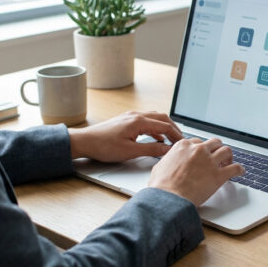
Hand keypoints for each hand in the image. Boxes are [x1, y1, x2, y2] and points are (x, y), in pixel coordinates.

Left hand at [68, 111, 182, 161]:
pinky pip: (146, 121)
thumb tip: (167, 149)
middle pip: (162, 118)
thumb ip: (151, 149)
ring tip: (171, 138)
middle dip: (173, 129)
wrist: (85, 142)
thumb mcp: (130, 151)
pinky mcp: (126, 121)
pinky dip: (155, 128)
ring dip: (164, 127)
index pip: (164, 126)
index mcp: (138, 121)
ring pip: (154, 118)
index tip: (182, 143)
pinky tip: (156, 138)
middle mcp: (136, 116)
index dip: (176, 135)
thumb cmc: (103, 146)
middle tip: (180, 140)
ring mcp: (130, 117)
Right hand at [148, 138, 244, 205]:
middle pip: (214, 143)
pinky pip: (235, 168)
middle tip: (218, 157)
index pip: (198, 142)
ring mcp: (209, 161)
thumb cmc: (161, 186)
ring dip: (228, 156)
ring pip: (226, 151)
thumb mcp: (160, 167)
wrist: (168, 198)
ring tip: (229, 162)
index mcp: (184, 146)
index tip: (203, 155)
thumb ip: (169, 161)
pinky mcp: (218, 175)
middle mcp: (198, 150)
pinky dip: (239, 169)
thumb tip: (169, 163)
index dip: (202, 149)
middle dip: (216, 149)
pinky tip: (240, 172)